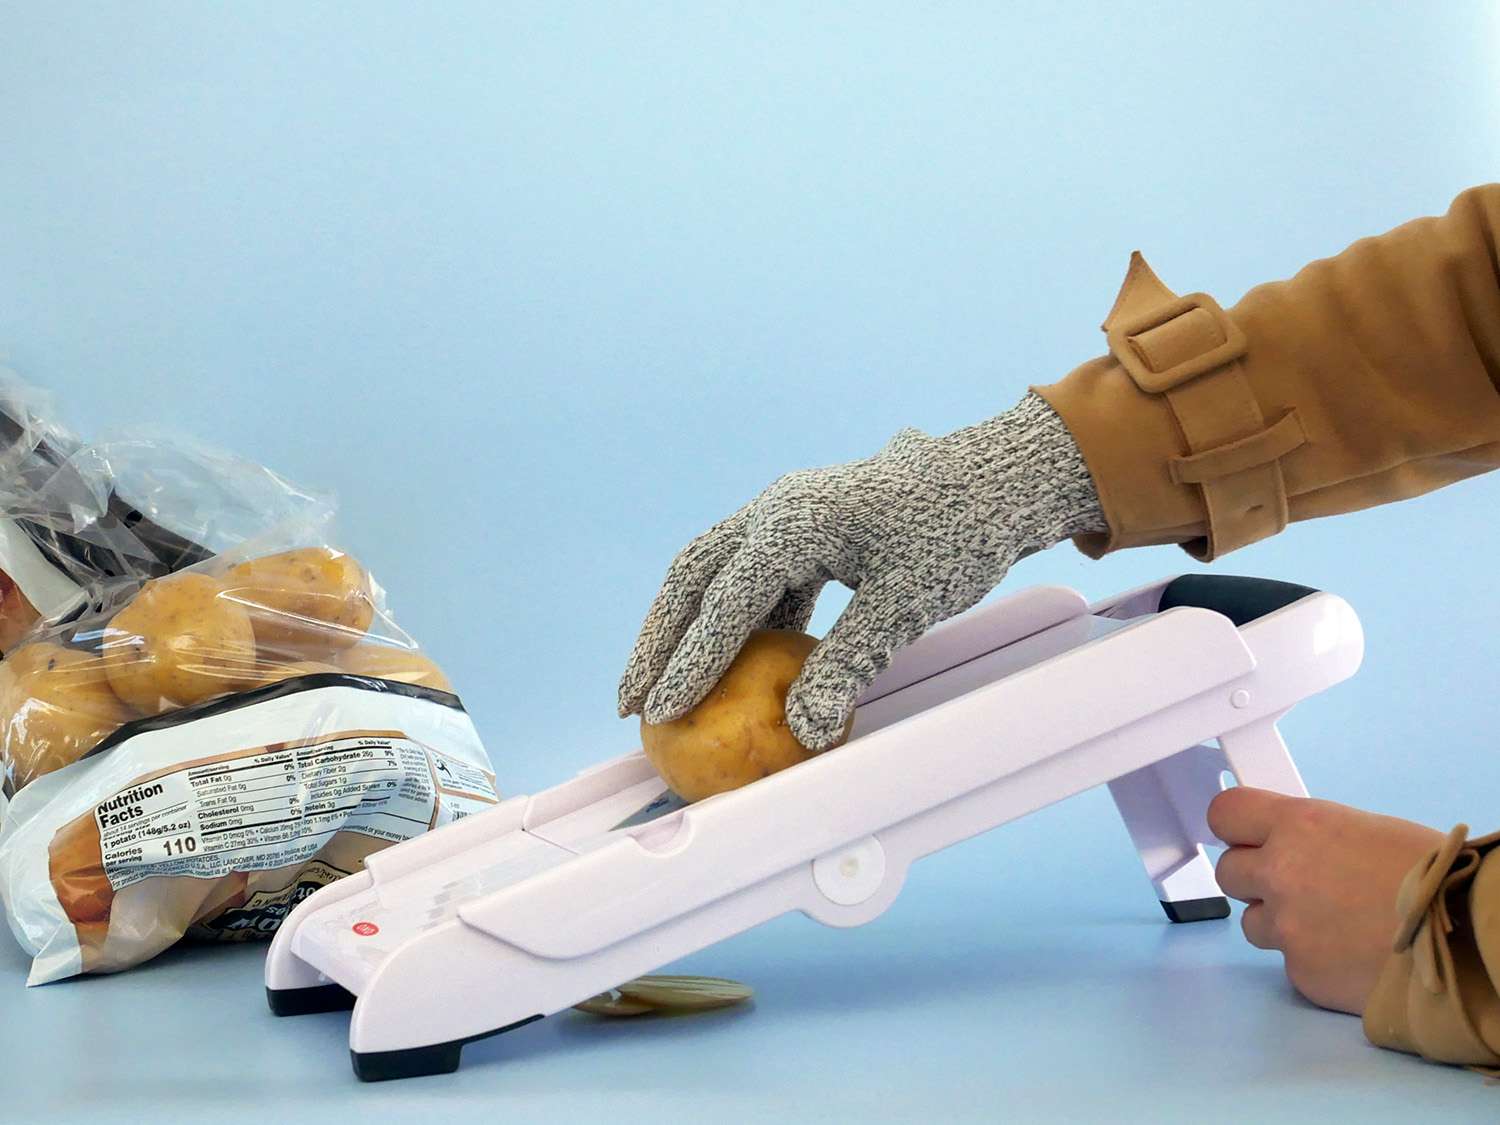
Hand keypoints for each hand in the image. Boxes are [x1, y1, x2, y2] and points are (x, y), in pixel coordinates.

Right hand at [617, 393, 1103, 750]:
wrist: (997, 480)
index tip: (663, 712)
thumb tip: (804, 731)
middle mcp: (775, 509)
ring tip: (662, 690)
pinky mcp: (801, 530)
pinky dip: (729, 623)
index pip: (726, 600)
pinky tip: (730, 670)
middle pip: (692, 576)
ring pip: (711, 573)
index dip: (690, 662)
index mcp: (794, 520)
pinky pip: (748, 577)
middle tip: (631, 703)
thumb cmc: (958, 535)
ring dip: (684, 631)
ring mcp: (785, 514)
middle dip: (658, 642)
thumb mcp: (905, 607)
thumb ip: (849, 665)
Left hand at [1208, 787, 1444, 1013]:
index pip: (1225, 813)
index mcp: (1299, 826)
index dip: (1235, 827)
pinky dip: (1312, 960)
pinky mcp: (1301, 972)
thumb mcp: (1367, 831)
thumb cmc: (1436, 879)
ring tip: (1333, 923)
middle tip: (1295, 885)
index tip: (1244, 836)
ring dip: (1281, 922)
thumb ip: (1313, 836)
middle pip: (1229, 871)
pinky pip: (1288, 962)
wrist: (1469, 941)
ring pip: (1253, 922)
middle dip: (1256, 878)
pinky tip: (1349, 954)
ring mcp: (1287, 927)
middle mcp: (1281, 873)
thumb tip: (1290, 843)